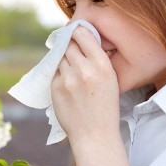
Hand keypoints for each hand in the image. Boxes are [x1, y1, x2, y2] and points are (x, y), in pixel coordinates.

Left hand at [51, 26, 119, 141]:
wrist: (94, 134)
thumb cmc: (105, 107)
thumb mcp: (111, 79)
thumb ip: (97, 59)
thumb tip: (82, 39)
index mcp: (102, 65)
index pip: (82, 34)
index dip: (77, 31)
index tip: (76, 32)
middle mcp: (84, 69)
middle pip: (69, 44)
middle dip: (70, 45)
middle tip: (72, 50)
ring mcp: (68, 78)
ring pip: (60, 57)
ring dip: (64, 59)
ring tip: (73, 71)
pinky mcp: (55, 87)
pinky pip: (55, 71)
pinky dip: (59, 73)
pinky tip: (68, 83)